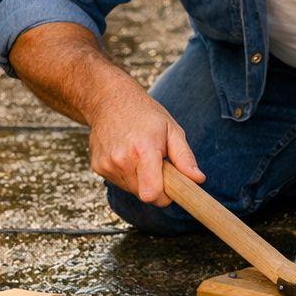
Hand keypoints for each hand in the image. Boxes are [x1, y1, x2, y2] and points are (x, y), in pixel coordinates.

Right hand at [86, 87, 202, 205]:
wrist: (109, 100)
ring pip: (131, 189)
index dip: (164, 195)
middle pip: (144, 195)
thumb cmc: (143, 113)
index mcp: (143, 150)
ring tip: (139, 155)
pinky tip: (126, 154)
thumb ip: (185, 157)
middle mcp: (121, 160)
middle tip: (156, 163)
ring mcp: (107, 164)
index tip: (169, 185)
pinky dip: (126, 174)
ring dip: (140, 179)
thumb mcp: (171, 129)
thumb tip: (198, 179)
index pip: (152, 194)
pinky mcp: (97, 167)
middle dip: (154, 185)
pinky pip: (118, 182)